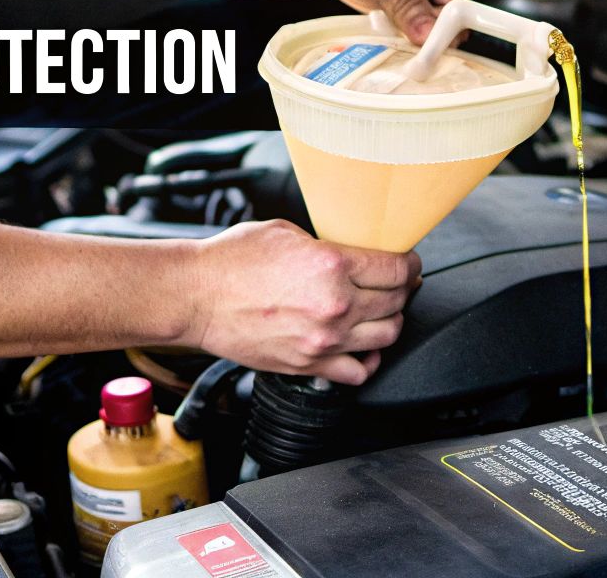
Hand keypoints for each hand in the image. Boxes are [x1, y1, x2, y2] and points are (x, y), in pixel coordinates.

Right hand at [182, 220, 421, 383]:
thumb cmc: (232, 262)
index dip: (409, 265)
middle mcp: (335, 305)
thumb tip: (354, 254)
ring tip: (380, 313)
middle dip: (402, 290)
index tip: (408, 264)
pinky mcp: (308, 363)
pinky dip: (368, 361)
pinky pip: (358, 372)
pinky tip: (362, 348)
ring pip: (387, 336)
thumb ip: (328, 247)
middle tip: (396, 284)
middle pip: (396, 302)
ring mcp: (324, 339)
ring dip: (390, 322)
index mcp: (332, 265)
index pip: (397, 269)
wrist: (197, 297)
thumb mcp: (287, 233)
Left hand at [272, 0, 471, 43]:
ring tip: (370, 5)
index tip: (424, 54)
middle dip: (419, 23)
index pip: (459, 0)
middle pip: (442, 4)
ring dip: (399, 15)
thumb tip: (433, 37)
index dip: (444, 31)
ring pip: (420, 2)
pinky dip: (387, 6)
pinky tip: (365, 0)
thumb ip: (406, 6)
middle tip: (389, 27)